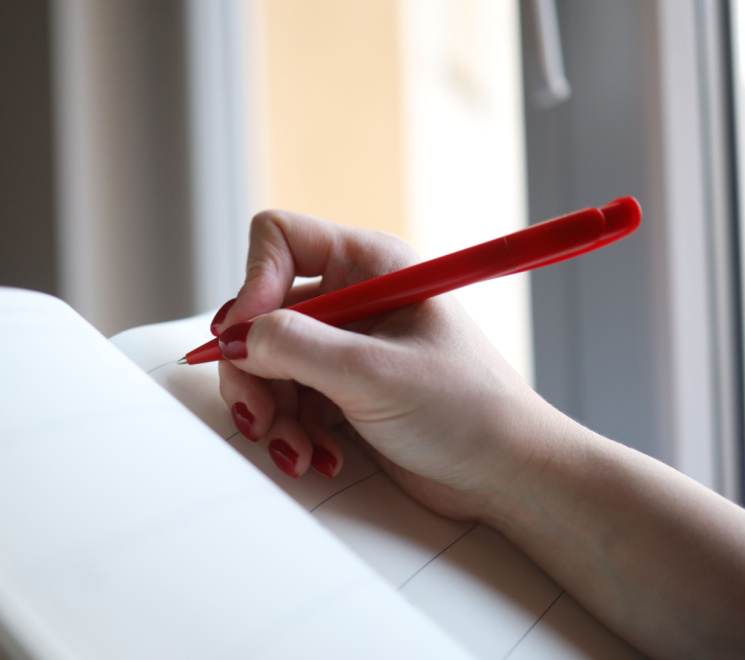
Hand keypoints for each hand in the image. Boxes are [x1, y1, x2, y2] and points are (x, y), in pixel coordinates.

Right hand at [212, 210, 559, 520]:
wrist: (508, 475)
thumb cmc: (470, 411)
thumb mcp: (375, 374)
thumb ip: (297, 348)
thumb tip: (236, 338)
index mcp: (371, 267)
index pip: (281, 240)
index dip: (254, 283)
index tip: (246, 337)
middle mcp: (353, 299)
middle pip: (261, 312)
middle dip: (253, 369)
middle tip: (260, 415)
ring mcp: (346, 347)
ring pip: (267, 363)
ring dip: (272, 413)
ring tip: (299, 451)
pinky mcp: (342, 391)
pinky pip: (287, 401)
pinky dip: (292, 433)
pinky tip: (320, 458)